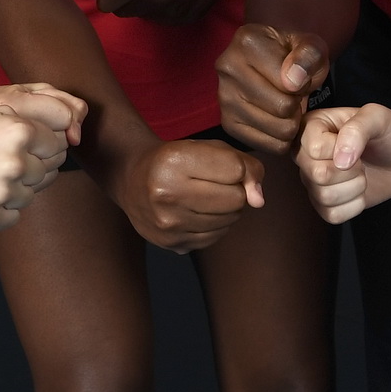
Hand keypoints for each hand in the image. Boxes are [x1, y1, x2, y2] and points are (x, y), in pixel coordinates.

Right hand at [0, 106, 53, 231]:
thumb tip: (64, 137)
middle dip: (30, 169)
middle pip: (46, 171)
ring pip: (29, 195)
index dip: (44, 146)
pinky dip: (1, 209)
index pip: (56, 144)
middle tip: (3, 165)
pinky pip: (12, 216)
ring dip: (14, 190)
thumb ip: (26, 124)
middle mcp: (14, 161)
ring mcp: (2, 191)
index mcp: (18, 131)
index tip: (30, 149)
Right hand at [114, 138, 264, 252]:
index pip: (235, 170)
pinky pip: (216, 237)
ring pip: (229, 221)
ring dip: (227, 209)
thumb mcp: (206, 147)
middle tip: (216, 183)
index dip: (240, 168)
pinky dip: (216, 225)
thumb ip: (242, 164)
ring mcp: (169, 224)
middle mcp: (167, 194)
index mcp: (175, 161)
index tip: (227, 166)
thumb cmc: (176, 158)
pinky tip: (198, 212)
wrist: (131, 179)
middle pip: (235, 199)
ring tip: (206, 196)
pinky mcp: (172, 243)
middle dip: (236, 190)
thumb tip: (259, 200)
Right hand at [215, 24, 329, 154]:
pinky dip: (279, 137)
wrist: (276, 63)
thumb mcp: (312, 46)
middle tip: (292, 94)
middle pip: (281, 108)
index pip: (288, 84)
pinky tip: (277, 119)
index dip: (302, 84)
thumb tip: (293, 80)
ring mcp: (223, 98)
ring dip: (289, 121)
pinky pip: (267, 145)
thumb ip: (308, 55)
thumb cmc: (295, 55)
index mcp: (247, 41)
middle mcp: (227, 67)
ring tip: (285, 104)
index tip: (297, 76)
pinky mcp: (228, 123)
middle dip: (296, 104)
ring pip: (276, 129)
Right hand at [296, 104, 390, 223]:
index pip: (315, 148)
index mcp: (312, 126)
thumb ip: (357, 129)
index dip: (341, 149)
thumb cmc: (389, 132)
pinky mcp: (324, 203)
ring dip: (355, 187)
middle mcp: (306, 154)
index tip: (356, 142)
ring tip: (362, 173)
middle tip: (361, 161)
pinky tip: (360, 190)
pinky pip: (333, 215)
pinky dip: (354, 205)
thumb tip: (340, 161)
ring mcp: (313, 180)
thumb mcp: (377, 117)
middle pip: (318, 174)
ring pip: (325, 197)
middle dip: (351, 171)